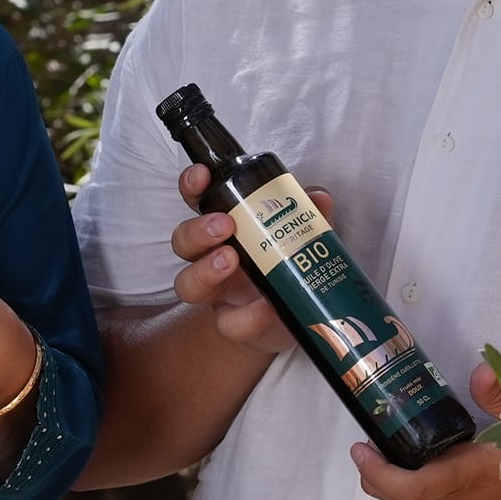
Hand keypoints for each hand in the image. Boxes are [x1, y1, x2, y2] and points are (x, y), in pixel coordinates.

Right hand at [169, 165, 334, 356]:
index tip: (203, 175)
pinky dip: (249, 314)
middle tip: (224, 224)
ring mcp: (217, 294)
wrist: (292, 317)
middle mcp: (210, 257)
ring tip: (230, 260)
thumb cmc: (287, 264)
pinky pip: (229, 322)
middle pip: (183, 241)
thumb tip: (317, 198)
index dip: (193, 186)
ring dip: (205, 269)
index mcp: (223, 227)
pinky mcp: (232, 324)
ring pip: (187, 283)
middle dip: (198, 230)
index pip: (198, 200)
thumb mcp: (302, 234)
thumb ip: (309, 216)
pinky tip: (267, 306)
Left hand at [351, 364, 500, 499]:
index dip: (376, 471)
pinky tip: (432, 467)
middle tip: (377, 438)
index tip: (360, 447)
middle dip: (381, 470)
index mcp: (469, 480)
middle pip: (399, 496)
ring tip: (404, 448)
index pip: (410, 487)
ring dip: (400, 481)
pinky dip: (418, 493)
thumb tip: (480, 371)